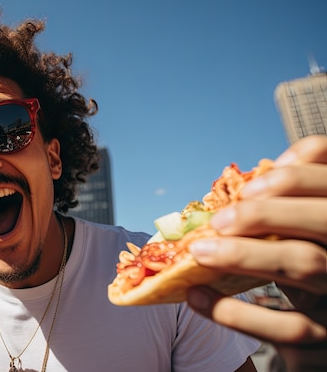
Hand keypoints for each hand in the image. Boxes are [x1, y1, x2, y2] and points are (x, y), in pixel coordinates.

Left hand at [185, 135, 326, 371]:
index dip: (294, 176)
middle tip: (218, 221)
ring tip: (199, 252)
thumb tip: (234, 191)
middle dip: (264, 213)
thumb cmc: (302, 270)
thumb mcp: (300, 237)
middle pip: (324, 219)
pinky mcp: (325, 336)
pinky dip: (235, 312)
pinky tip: (198, 296)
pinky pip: (286, 326)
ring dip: (244, 254)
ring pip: (306, 263)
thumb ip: (283, 211)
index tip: (248, 188)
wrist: (316, 335)